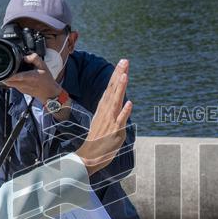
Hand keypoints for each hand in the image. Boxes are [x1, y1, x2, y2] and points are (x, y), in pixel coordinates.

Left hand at [1, 54, 62, 102]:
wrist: (49, 93)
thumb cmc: (46, 79)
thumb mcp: (44, 66)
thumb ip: (34, 58)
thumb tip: (24, 57)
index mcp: (31, 76)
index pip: (19, 76)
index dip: (10, 75)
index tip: (5, 71)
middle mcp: (25, 83)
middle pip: (9, 81)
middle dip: (5, 75)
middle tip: (4, 69)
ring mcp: (22, 88)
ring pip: (9, 83)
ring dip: (7, 78)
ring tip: (10, 72)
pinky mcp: (21, 91)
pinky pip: (12, 85)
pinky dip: (12, 80)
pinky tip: (16, 76)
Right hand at [74, 59, 132, 175]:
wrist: (88, 157)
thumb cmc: (98, 140)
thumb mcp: (106, 121)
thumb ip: (114, 111)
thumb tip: (123, 102)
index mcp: (104, 108)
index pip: (111, 88)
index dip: (117, 75)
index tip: (122, 63)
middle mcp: (106, 112)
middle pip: (113, 90)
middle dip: (119, 75)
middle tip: (125, 61)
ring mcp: (110, 121)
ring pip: (116, 102)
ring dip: (120, 89)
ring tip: (125, 76)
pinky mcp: (114, 132)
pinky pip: (120, 121)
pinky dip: (124, 112)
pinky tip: (130, 103)